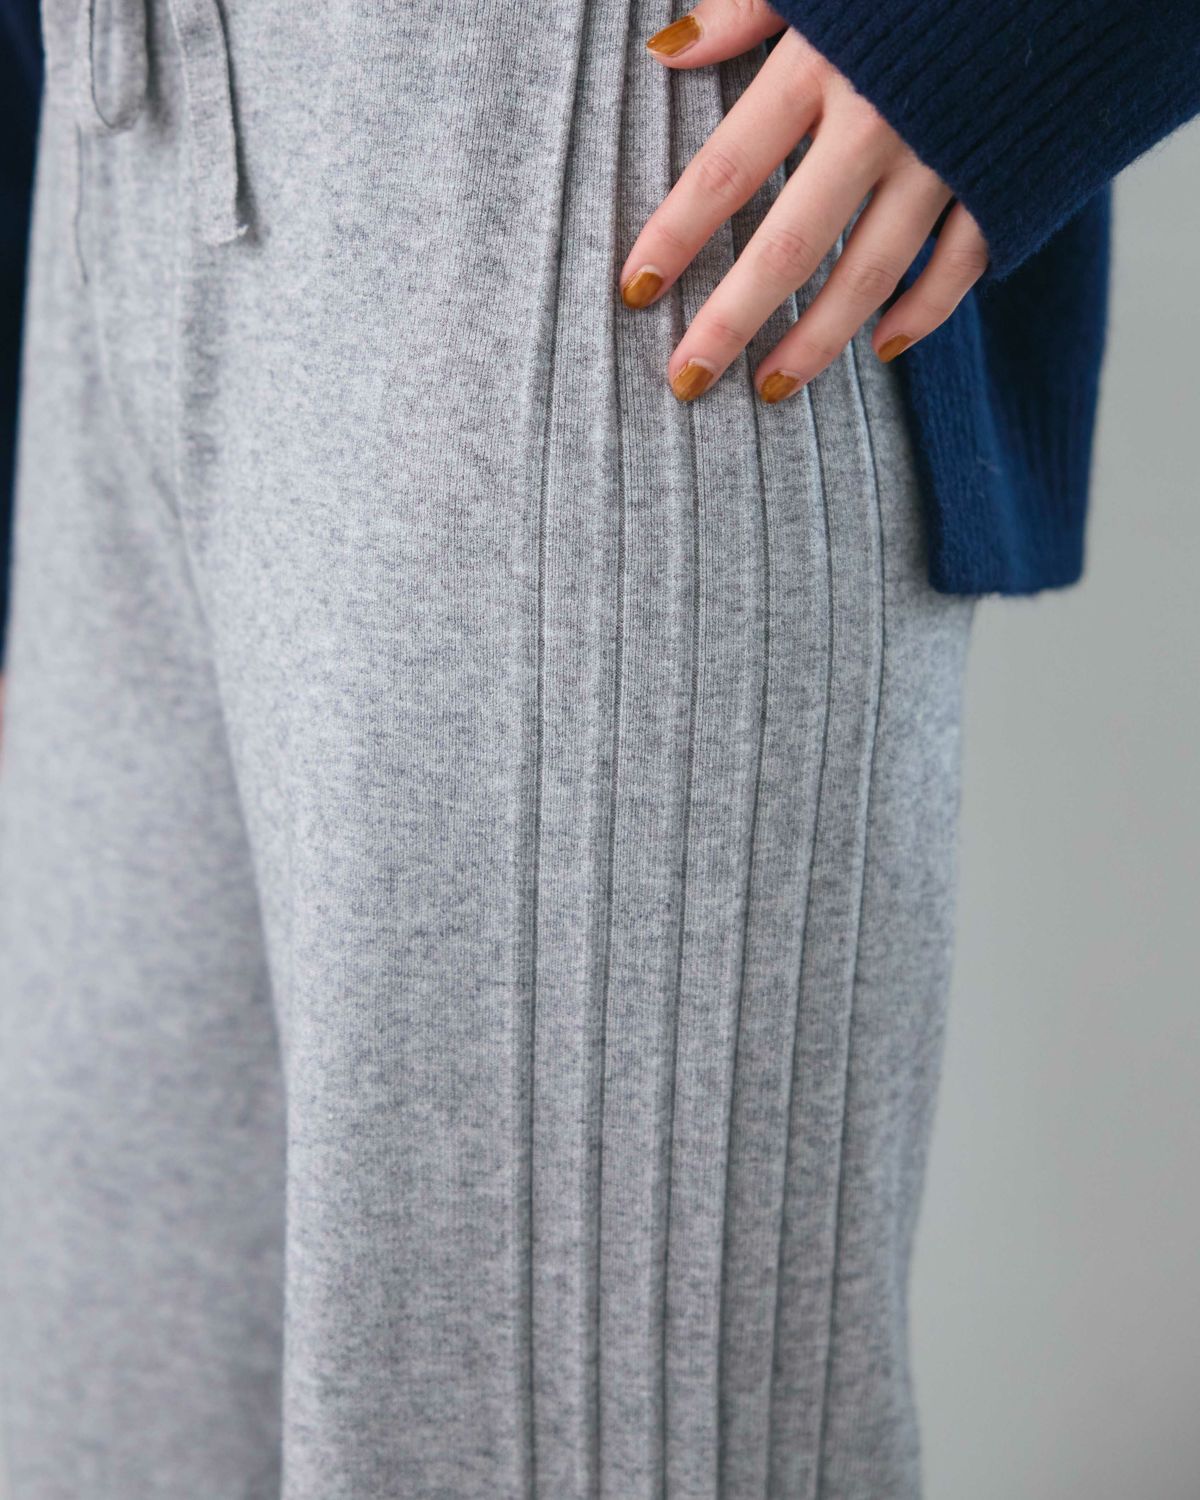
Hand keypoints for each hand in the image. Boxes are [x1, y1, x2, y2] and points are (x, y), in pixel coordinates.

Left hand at [619, 0, 989, 402]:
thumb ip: (747, 11)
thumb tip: (668, 51)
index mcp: (822, 64)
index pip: (727, 169)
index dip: (676, 233)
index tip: (636, 289)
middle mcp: (877, 124)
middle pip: (788, 245)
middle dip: (730, 319)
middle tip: (687, 378)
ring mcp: (944, 161)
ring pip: (868, 274)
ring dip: (814, 341)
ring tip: (769, 388)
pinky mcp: (1002, 181)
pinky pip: (959, 266)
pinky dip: (923, 312)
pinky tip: (882, 350)